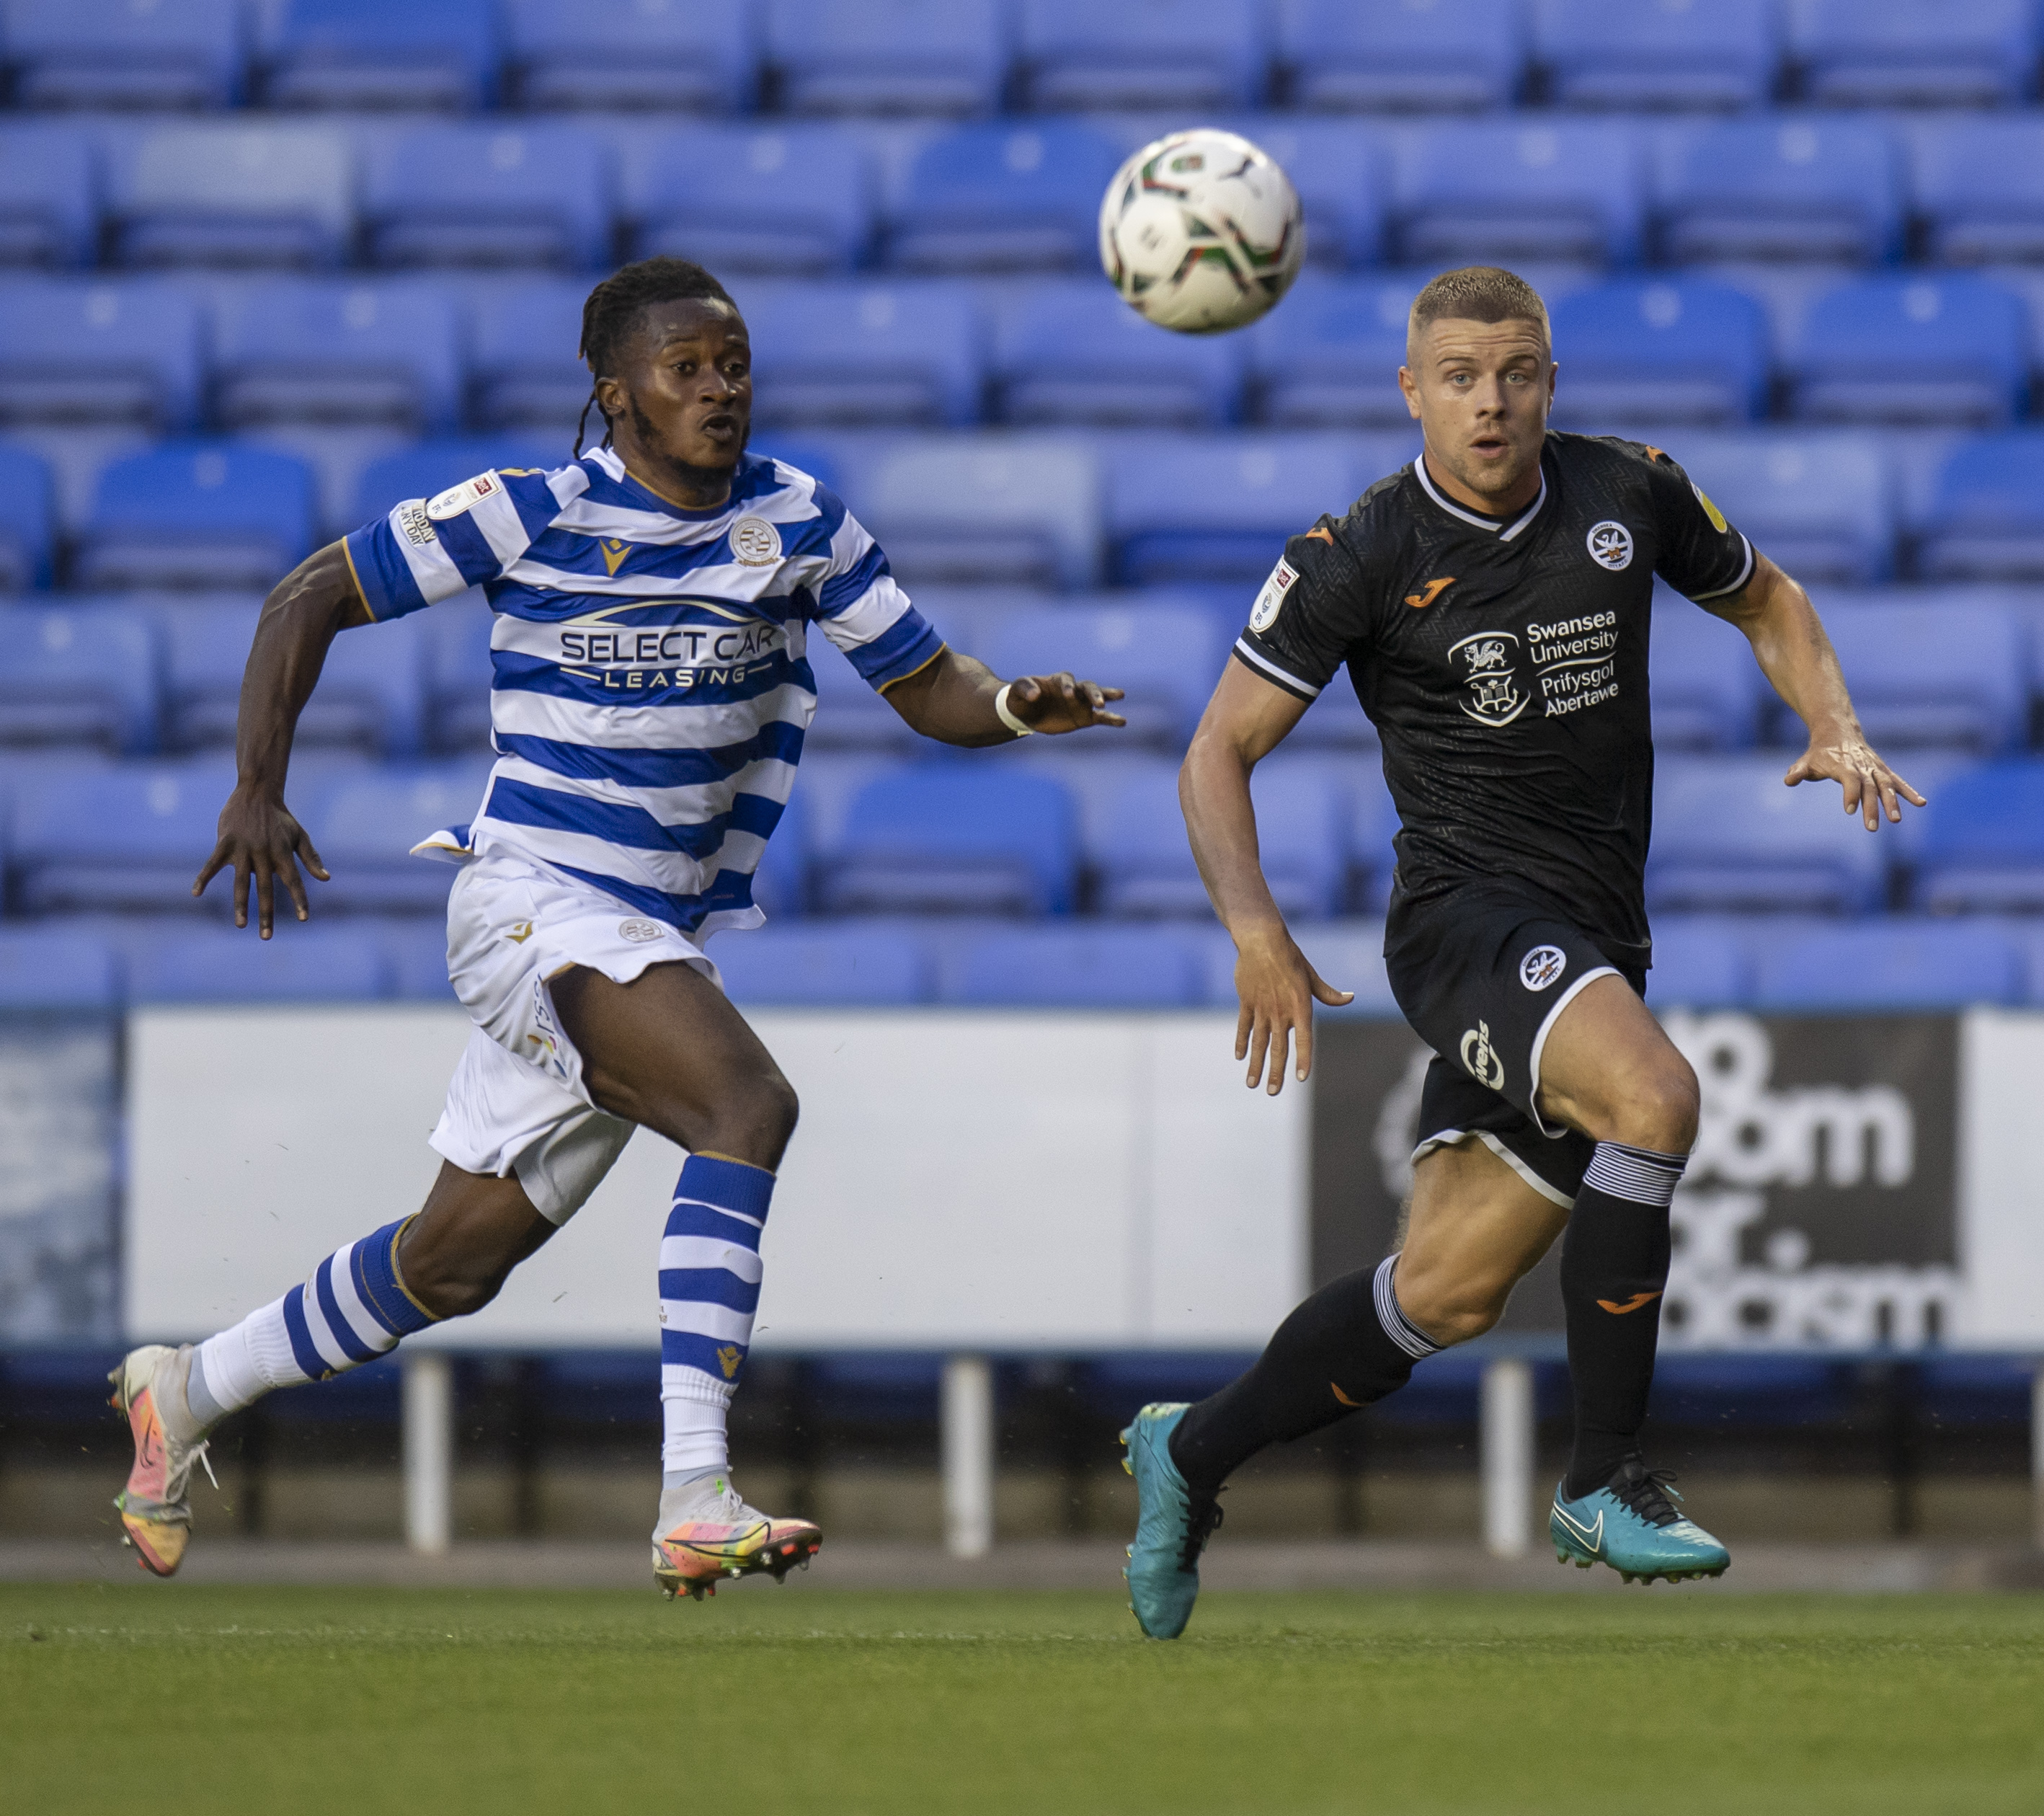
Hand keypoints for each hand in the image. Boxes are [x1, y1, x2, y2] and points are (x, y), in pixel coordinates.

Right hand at [192, 783, 329, 936]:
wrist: (257, 792)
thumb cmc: (281, 818)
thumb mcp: (300, 836)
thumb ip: (311, 858)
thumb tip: (326, 879)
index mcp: (283, 853)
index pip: (294, 881)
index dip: (299, 899)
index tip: (304, 919)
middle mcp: (264, 853)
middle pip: (266, 888)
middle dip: (267, 913)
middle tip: (266, 936)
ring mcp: (243, 849)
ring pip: (241, 882)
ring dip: (241, 905)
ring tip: (241, 925)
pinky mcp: (225, 843)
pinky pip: (212, 864)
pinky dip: (204, 878)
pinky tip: (196, 893)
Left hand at [1005, 672, 1125, 735]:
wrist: (1025, 715)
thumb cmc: (1020, 699)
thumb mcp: (1016, 691)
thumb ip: (1025, 688)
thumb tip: (1036, 695)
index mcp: (1057, 681)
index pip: (1066, 679)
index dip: (1068, 685)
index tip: (1067, 694)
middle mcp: (1073, 690)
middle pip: (1087, 687)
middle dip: (1093, 693)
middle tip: (1098, 702)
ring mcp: (1080, 703)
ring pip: (1097, 698)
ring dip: (1107, 698)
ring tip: (1120, 695)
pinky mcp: (1084, 718)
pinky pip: (1100, 718)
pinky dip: (1111, 719)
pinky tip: (1122, 721)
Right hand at [1232, 922, 1352, 1095]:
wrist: (1262, 941)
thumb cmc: (1290, 957)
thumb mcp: (1311, 976)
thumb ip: (1328, 994)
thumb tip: (1350, 998)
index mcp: (1299, 1006)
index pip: (1304, 1039)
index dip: (1303, 1059)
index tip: (1301, 1078)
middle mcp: (1280, 1012)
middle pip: (1278, 1048)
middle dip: (1275, 1072)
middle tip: (1273, 1092)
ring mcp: (1261, 1009)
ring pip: (1258, 1043)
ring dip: (1255, 1065)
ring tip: (1252, 1084)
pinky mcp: (1246, 1003)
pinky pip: (1243, 1027)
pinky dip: (1242, 1042)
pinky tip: (1240, 1057)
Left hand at [1784, 730, 1926, 830]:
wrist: (1837, 731)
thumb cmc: (1818, 752)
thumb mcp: (1805, 761)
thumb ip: (1798, 771)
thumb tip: (1789, 780)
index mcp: (1843, 764)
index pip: (1849, 780)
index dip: (1850, 794)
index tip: (1849, 810)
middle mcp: (1861, 766)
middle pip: (1869, 787)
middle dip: (1871, 807)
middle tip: (1872, 827)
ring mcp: (1874, 767)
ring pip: (1885, 785)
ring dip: (1892, 802)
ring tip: (1896, 820)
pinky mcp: (1882, 769)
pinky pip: (1897, 782)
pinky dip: (1908, 792)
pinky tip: (1921, 803)